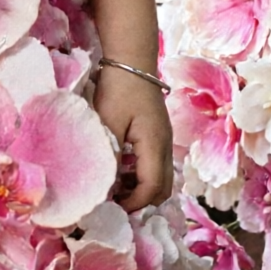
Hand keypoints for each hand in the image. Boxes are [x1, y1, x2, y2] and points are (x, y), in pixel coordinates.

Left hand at [95, 63, 173, 211]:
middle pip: (163, 188)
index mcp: (155, 145)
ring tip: (115, 191)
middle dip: (142, 202)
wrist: (131, 61)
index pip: (152, 187)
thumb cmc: (119, 90)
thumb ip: (109, 157)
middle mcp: (165, 146)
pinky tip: (121, 172)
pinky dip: (141, 177)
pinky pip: (155, 166)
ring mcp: (164, 141)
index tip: (111, 208)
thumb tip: (105, 188)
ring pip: (162, 178)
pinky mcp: (158, 136)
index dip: (134, 204)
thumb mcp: (108, 125)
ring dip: (142, 190)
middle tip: (115, 204)